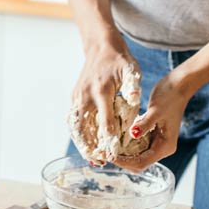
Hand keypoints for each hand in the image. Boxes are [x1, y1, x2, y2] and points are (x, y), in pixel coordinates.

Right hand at [69, 37, 136, 163]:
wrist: (100, 45)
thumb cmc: (119, 59)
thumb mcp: (131, 70)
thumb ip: (132, 86)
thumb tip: (135, 98)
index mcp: (101, 91)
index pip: (104, 121)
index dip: (108, 139)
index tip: (112, 155)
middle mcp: (86, 95)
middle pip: (84, 127)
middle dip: (90, 147)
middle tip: (98, 163)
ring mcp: (78, 96)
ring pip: (76, 125)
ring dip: (82, 143)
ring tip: (91, 158)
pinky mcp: (75, 96)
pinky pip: (74, 119)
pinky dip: (78, 133)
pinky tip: (85, 145)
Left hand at [113, 74, 189, 171]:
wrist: (178, 86)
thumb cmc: (169, 96)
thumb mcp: (156, 110)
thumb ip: (145, 124)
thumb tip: (133, 134)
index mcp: (165, 146)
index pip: (142, 162)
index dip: (125, 162)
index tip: (110, 155)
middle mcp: (162, 148)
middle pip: (139, 163)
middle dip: (123, 160)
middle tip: (106, 152)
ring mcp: (157, 142)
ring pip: (137, 155)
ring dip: (123, 154)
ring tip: (108, 147)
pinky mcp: (152, 135)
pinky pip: (137, 145)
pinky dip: (127, 145)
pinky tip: (116, 139)